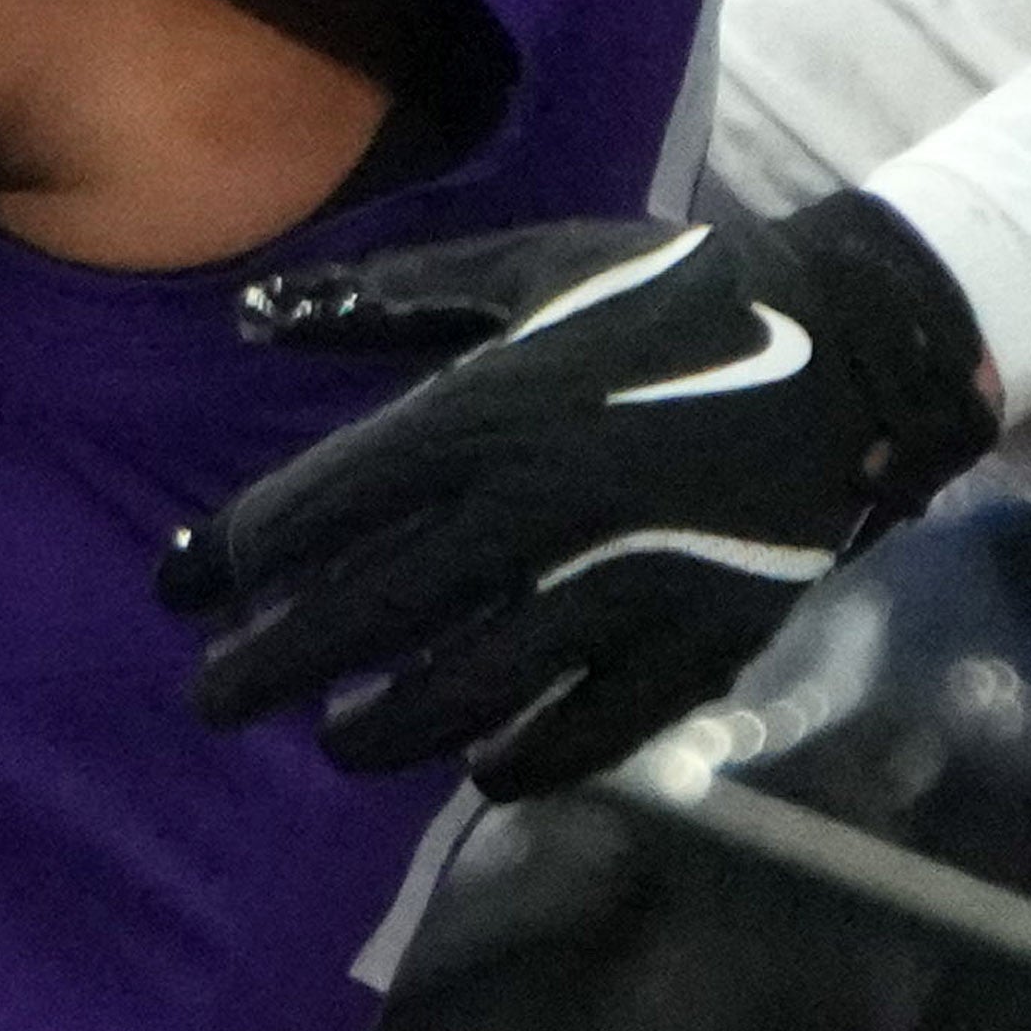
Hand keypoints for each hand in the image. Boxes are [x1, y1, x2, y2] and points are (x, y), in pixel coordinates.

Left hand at [158, 200, 1000, 794]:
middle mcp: (530, 510)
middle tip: (212, 701)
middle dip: (267, 669)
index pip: (309, 516)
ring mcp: (613, 587)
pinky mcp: (693, 643)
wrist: (851, 342)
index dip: (226, 563)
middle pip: (361, 618)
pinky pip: (585, 733)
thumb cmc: (667, 291)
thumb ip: (385, 297)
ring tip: (336, 739)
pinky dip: (520, 763)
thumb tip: (248, 320)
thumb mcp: (524, 265)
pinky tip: (478, 765)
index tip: (178, 593)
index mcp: (478, 413)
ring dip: (380, 731)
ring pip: (460, 694)